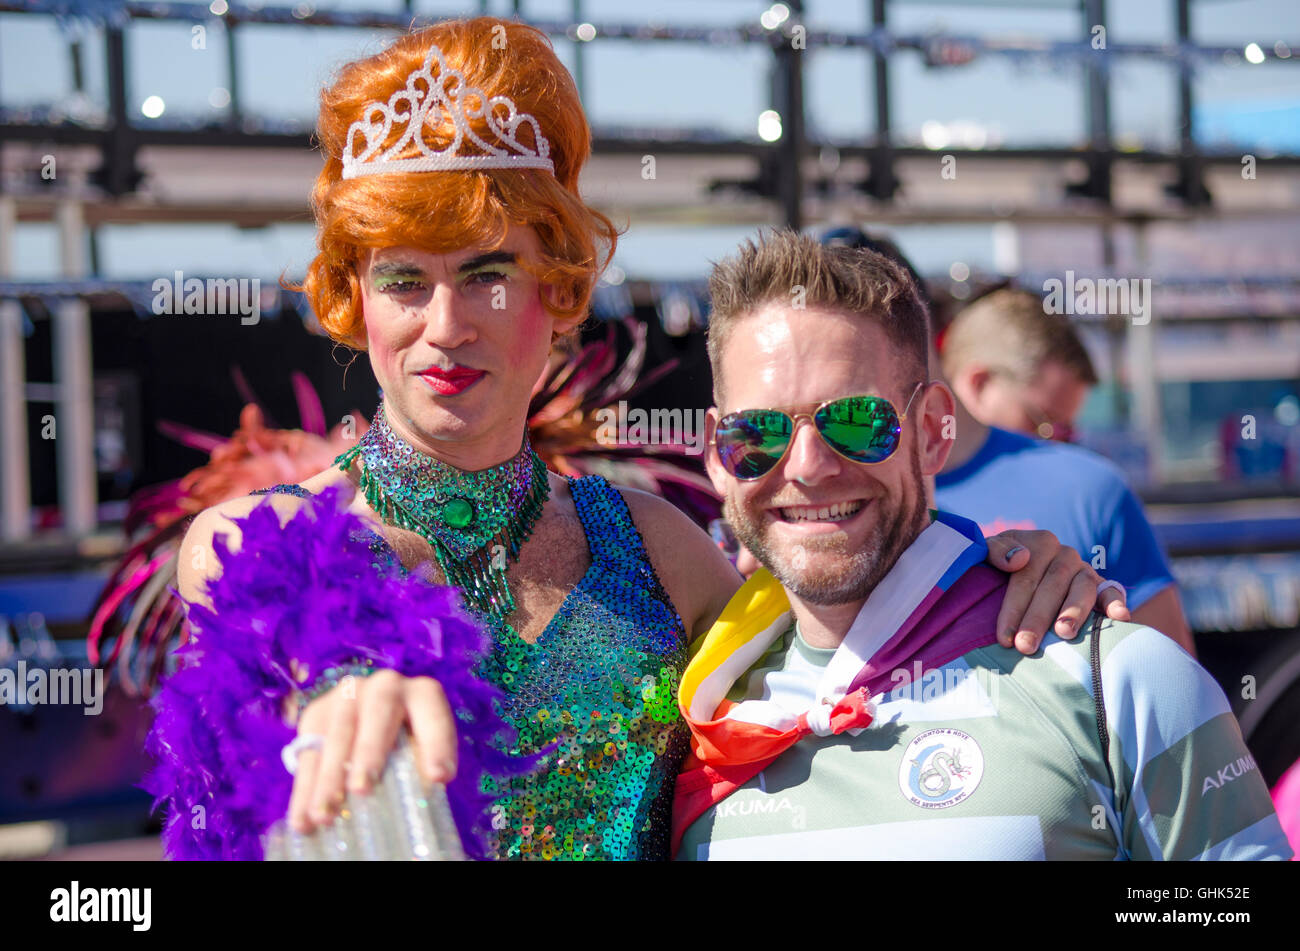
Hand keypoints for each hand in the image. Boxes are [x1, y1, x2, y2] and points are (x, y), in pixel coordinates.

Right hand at [286, 670, 456, 833]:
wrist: (369, 724)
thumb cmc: (408, 746)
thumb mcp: (424, 750)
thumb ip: (426, 765)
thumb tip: (429, 785)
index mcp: (422, 694)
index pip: (433, 714)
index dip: (437, 744)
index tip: (438, 777)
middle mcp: (385, 686)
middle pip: (377, 713)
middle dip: (368, 751)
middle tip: (362, 789)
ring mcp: (346, 696)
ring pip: (336, 733)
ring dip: (328, 777)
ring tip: (324, 815)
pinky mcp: (317, 713)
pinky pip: (308, 751)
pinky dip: (304, 789)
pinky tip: (303, 819)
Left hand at [985, 529, 1130, 654]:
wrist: (1011, 568)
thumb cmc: (997, 567)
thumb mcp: (987, 552)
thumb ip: (995, 550)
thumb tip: (1018, 559)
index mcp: (1040, 543)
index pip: (1026, 575)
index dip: (1014, 606)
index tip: (1004, 636)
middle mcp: (1065, 554)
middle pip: (1052, 585)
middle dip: (1038, 618)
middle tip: (1026, 646)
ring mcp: (1084, 570)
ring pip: (1081, 589)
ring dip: (1073, 612)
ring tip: (1063, 634)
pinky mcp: (1100, 586)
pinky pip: (1111, 591)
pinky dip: (1116, 603)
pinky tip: (1120, 617)